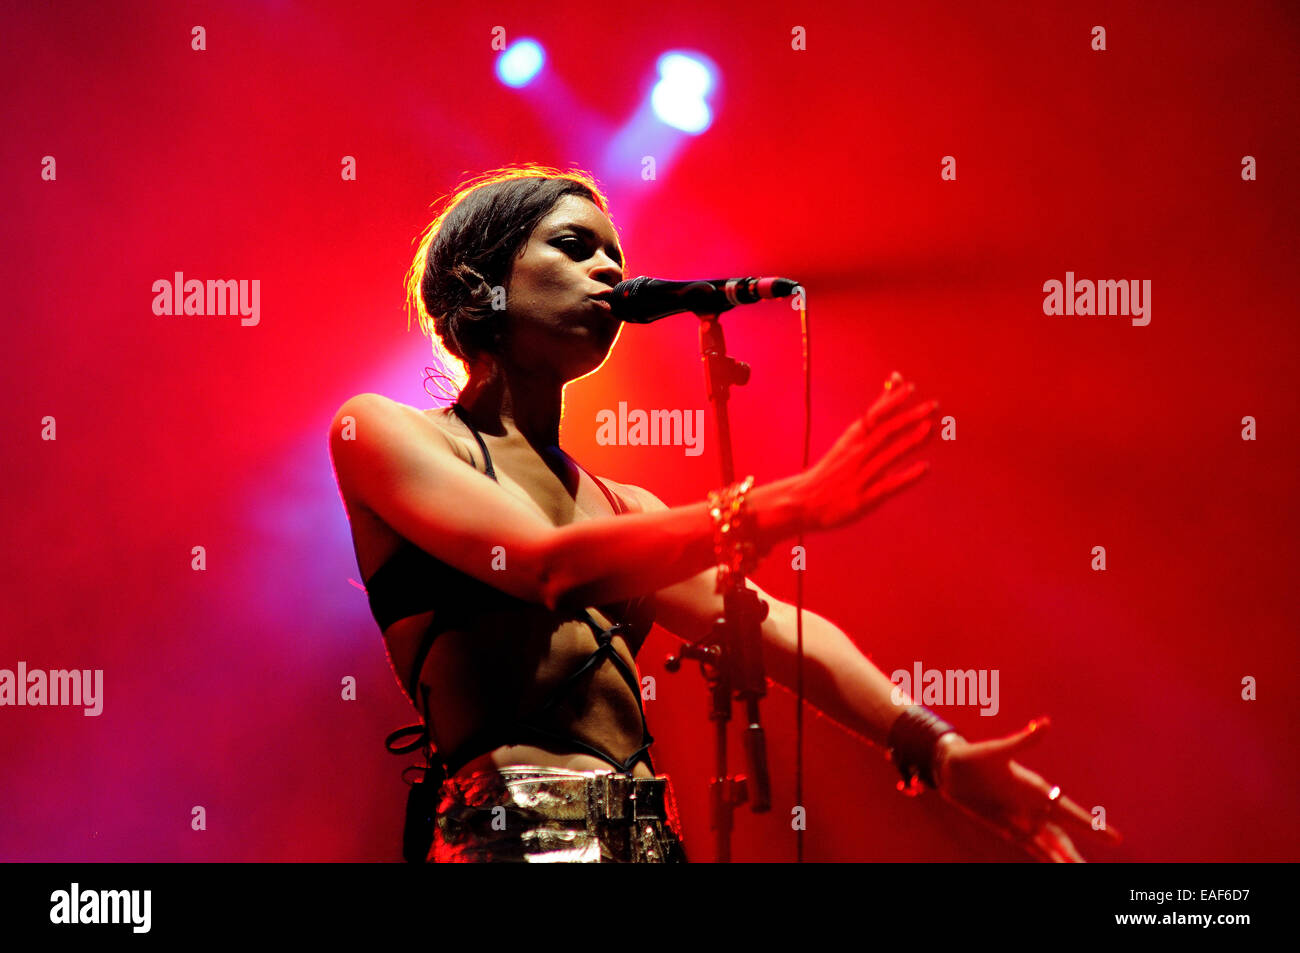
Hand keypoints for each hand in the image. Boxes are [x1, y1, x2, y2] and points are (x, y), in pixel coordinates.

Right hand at [799, 370, 939, 531]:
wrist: (805, 502)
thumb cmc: (834, 468)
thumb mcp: (850, 439)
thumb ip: (876, 412)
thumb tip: (895, 380)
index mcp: (852, 438)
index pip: (873, 416)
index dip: (892, 401)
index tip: (909, 387)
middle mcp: (856, 454)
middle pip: (885, 432)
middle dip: (909, 417)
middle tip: (933, 406)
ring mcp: (860, 476)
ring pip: (888, 455)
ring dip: (909, 441)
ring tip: (931, 428)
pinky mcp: (864, 498)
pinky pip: (888, 485)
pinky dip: (906, 476)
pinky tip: (924, 468)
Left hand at [933, 717, 1123, 862]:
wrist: (950, 767)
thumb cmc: (974, 755)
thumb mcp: (998, 751)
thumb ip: (1023, 740)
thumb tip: (1046, 723)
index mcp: (1035, 789)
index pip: (1069, 811)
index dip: (1091, 825)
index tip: (1116, 838)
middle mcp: (1031, 806)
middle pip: (1061, 834)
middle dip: (1075, 851)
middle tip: (1092, 868)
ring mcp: (1019, 817)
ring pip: (1047, 844)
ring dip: (1062, 858)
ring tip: (1079, 870)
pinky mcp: (1004, 826)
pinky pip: (1028, 845)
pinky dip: (1043, 856)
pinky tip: (1055, 865)